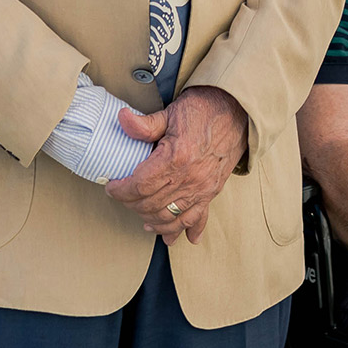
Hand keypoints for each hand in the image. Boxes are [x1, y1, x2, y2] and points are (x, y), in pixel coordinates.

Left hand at [106, 85, 247, 245]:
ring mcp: (203, 188)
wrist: (235, 111)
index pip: (140, 186)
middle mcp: (190, 178)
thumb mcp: (170, 112)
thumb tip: (121, 119)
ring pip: (171, 217)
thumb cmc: (202, 109)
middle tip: (122, 198)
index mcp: (175, 158)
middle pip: (152, 205)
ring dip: (153, 222)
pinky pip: (197, 218)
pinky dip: (185, 230)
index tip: (111, 188)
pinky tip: (175, 238)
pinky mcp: (212, 191)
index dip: (121, 191)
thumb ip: (145, 123)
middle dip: (132, 205)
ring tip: (142, 220)